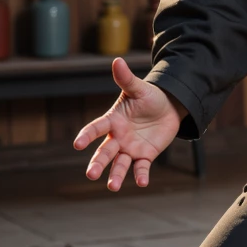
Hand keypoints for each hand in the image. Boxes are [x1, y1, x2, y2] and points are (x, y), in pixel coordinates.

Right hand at [73, 57, 185, 191]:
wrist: (169, 107)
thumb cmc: (149, 96)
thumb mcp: (138, 88)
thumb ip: (126, 79)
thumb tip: (117, 60)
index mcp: (113, 120)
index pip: (96, 128)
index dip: (86, 135)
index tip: (77, 144)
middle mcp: (118, 138)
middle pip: (105, 152)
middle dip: (98, 163)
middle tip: (91, 174)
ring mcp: (130, 148)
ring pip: (120, 164)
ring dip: (116, 175)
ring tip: (112, 186)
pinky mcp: (145, 156)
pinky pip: (141, 167)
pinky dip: (141, 175)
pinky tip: (142, 183)